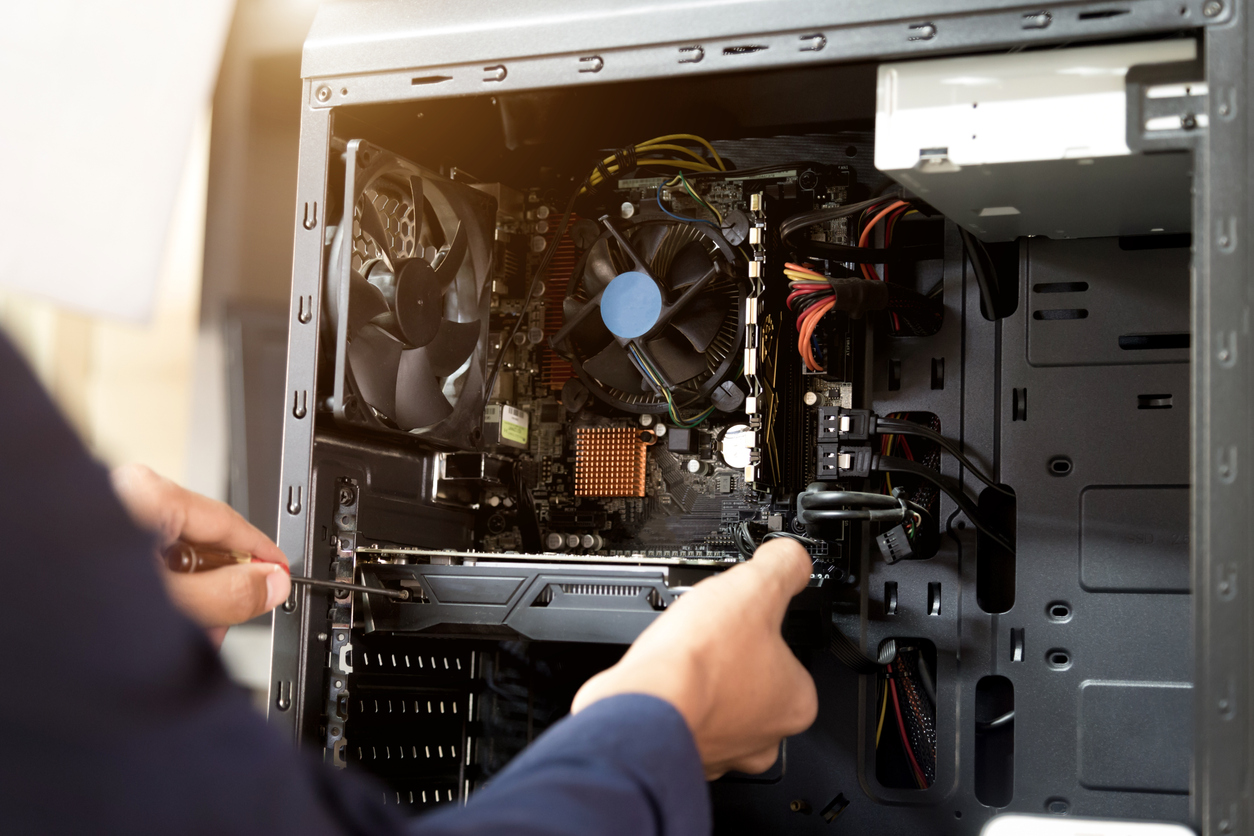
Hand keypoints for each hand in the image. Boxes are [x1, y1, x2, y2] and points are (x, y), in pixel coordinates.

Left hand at [111, 464, 290, 643]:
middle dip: (218, 589)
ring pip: (174, 559)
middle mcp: (127, 498)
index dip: (262, 555)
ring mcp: (106, 520)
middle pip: (201, 543)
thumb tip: (270, 584)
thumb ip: (226, 594)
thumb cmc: (64, 599)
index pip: (229, 522)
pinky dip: (158, 594)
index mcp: (147, 495)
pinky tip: (156, 624)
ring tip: (184, 636)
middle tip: (226, 623)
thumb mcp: (166, 602)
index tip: (280, 577)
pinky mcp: (94, 544)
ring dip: (188, 598)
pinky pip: (145, 565)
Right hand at [571, 538, 817, 778]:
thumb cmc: (698, 662)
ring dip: (703, 680)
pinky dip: (675, 698)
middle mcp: (763, 738)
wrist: (642, 702)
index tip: (745, 615)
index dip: (764, 628)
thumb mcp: (755, 587)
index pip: (792, 655)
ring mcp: (720, 752)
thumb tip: (791, 556)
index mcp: (795, 703)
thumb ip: (783, 565)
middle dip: (733, 659)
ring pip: (718, 703)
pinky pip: (684, 717)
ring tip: (685, 652)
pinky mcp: (681, 752)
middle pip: (754, 683)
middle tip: (712, 635)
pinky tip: (664, 675)